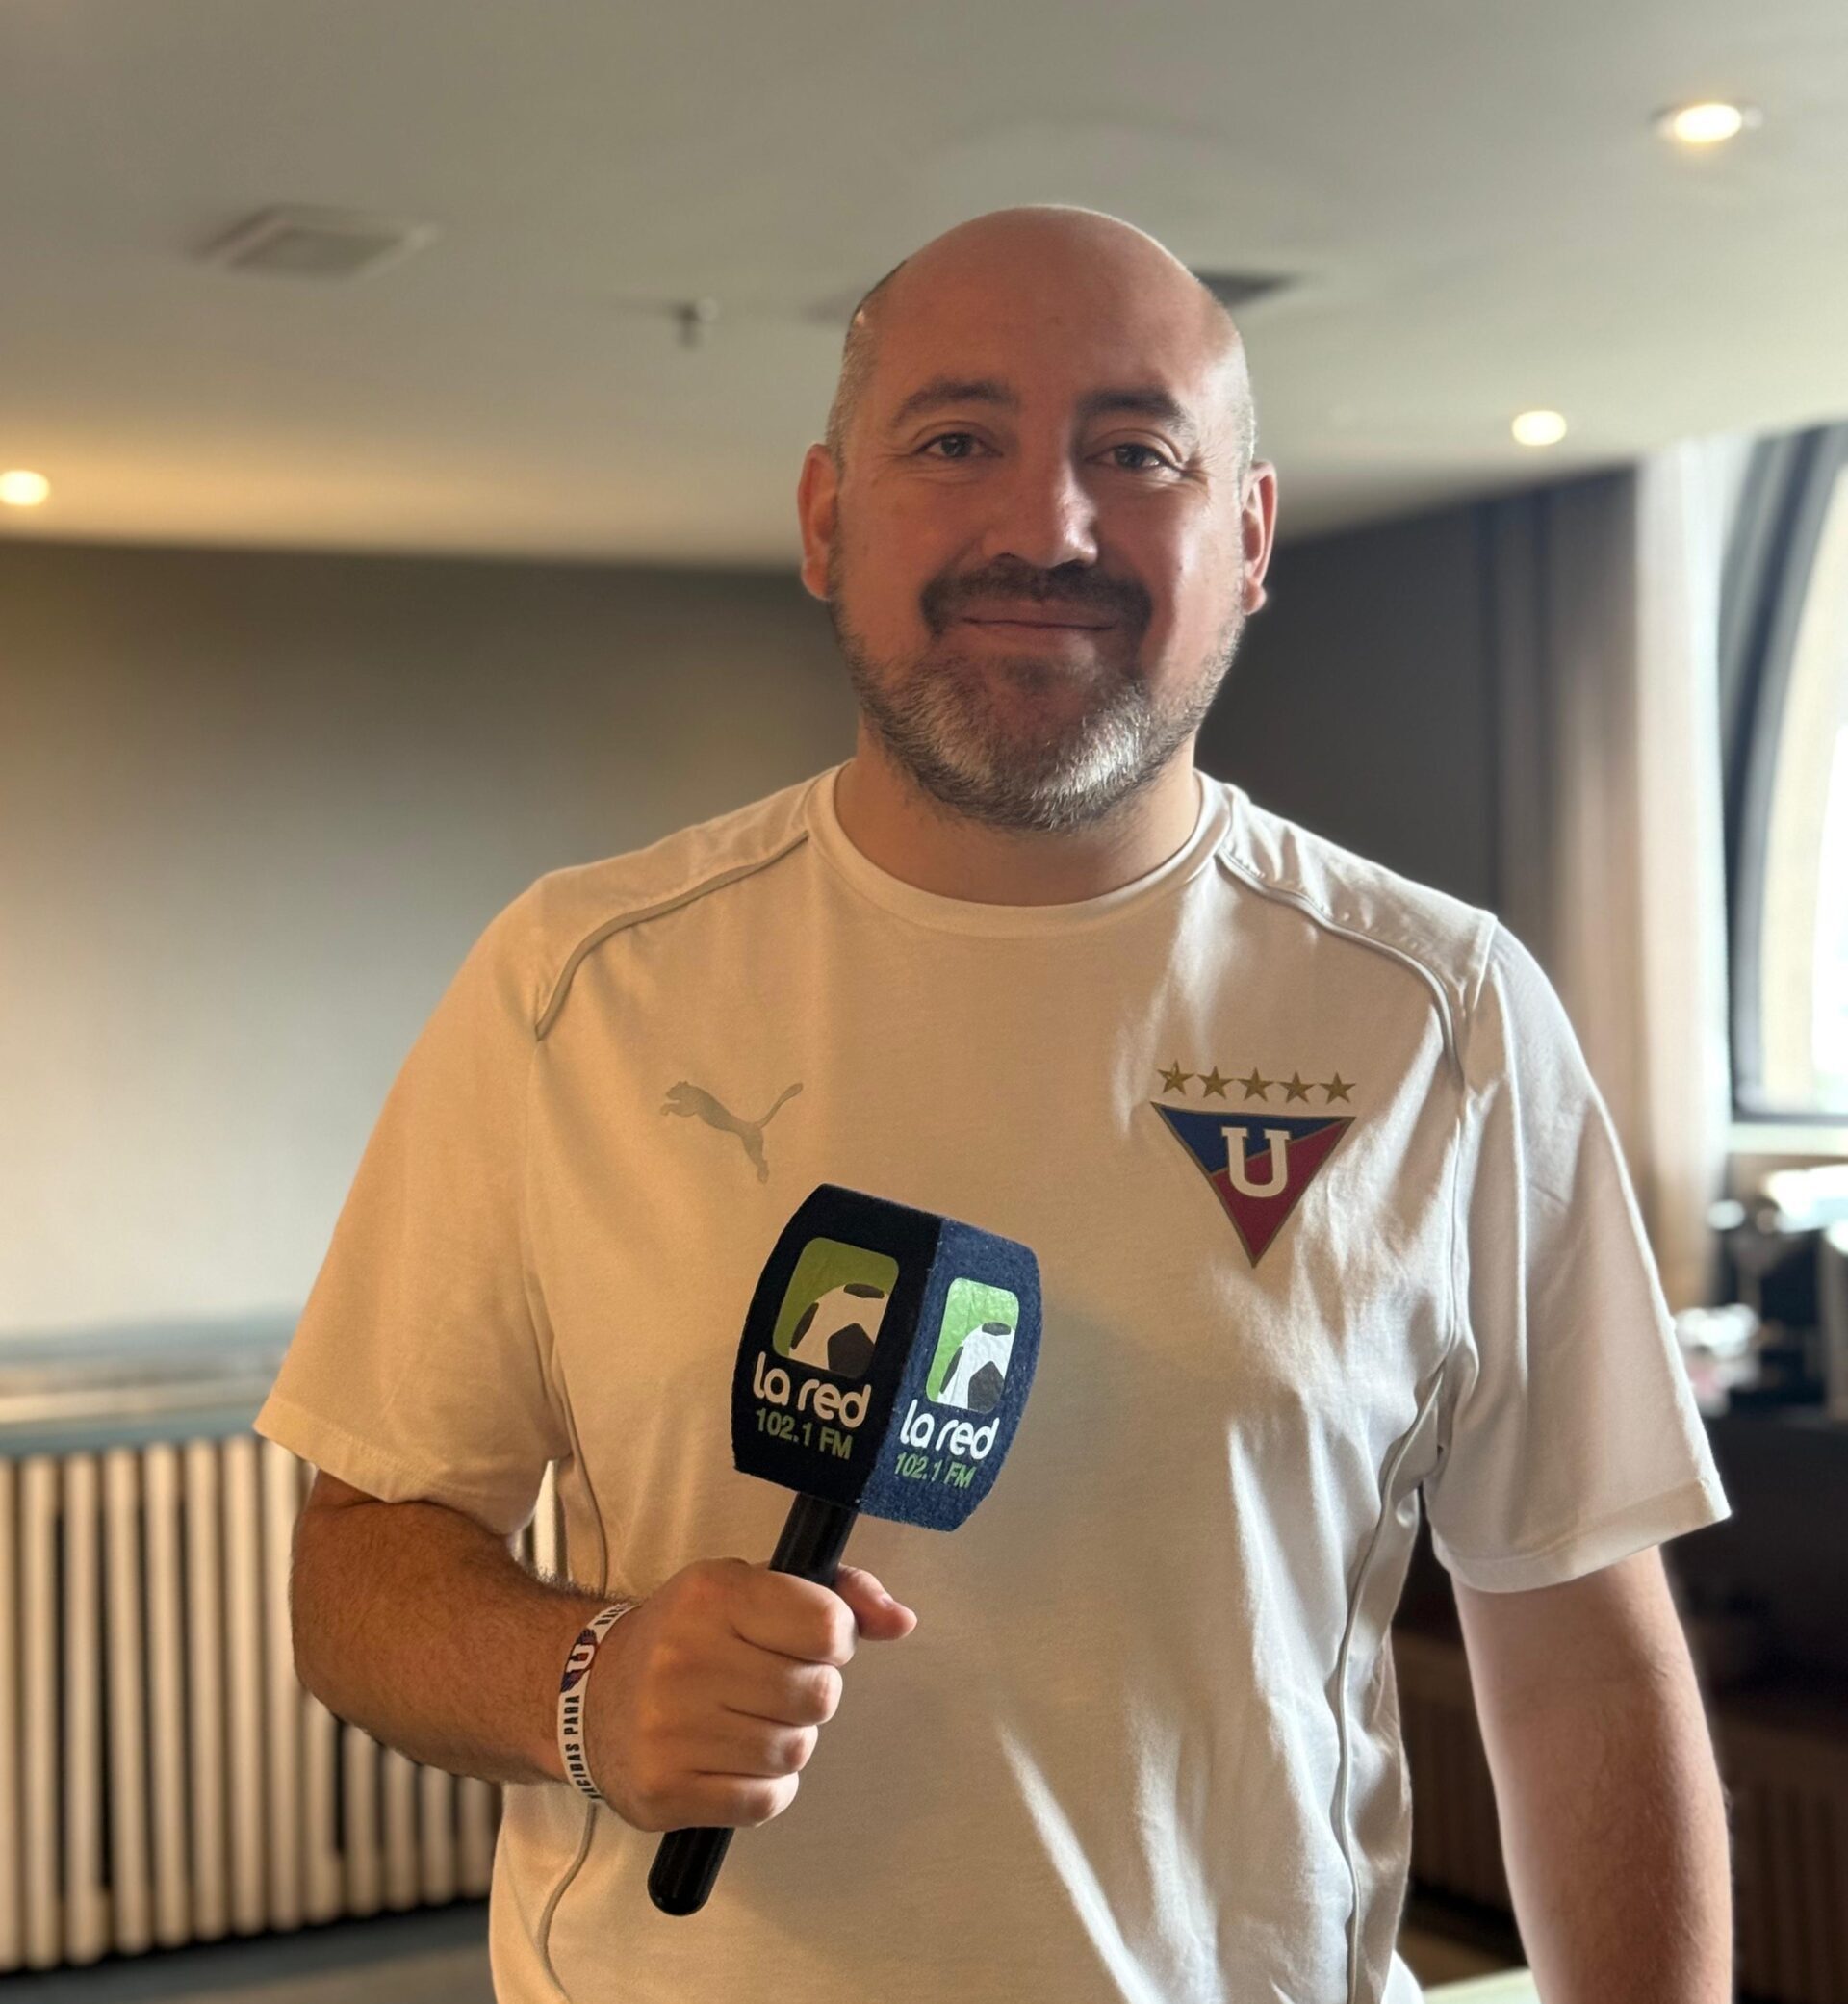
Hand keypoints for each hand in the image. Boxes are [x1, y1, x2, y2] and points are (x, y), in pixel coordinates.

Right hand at [584, 1558, 915, 1831]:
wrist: (587, 1692)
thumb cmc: (687, 1636)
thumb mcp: (752, 1589)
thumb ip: (838, 1595)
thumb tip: (902, 1621)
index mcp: (715, 1594)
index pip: (826, 1626)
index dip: (834, 1639)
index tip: (811, 1641)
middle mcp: (687, 1656)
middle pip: (818, 1695)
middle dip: (812, 1694)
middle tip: (775, 1686)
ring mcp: (670, 1728)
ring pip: (795, 1750)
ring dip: (790, 1742)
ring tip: (751, 1721)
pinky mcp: (664, 1789)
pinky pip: (763, 1802)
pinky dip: (768, 1787)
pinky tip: (736, 1760)